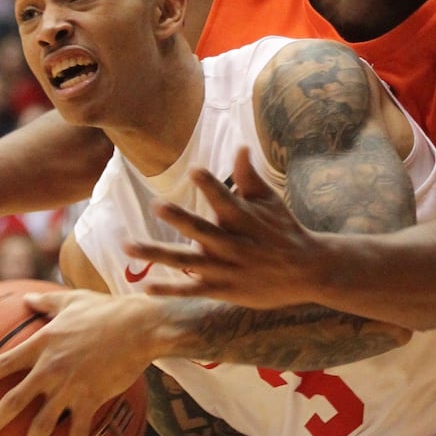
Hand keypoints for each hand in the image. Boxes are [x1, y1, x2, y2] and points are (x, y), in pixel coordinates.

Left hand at [0, 287, 156, 435]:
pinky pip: (79, 431)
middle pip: (14, 401)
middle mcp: (50, 369)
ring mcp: (70, 387)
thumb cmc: (107, 310)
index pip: (5, 363)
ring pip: (42, 424)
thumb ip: (47, 302)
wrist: (138, 327)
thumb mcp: (73, 300)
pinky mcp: (91, 399)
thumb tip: (27, 298)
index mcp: (43, 344)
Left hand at [135, 147, 325, 308]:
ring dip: (157, 253)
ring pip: (187, 262)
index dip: (210, 185)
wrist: (307, 270)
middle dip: (181, 218)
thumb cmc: (284, 229)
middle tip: (158, 205)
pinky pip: (192, 290)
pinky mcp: (223, 289)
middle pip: (202, 231)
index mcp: (243, 219)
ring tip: (128, 245)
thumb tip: (239, 146)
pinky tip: (145, 287)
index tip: (194, 170)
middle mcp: (232, 244)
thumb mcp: (270, 200)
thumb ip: (248, 176)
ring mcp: (225, 269)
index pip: (224, 199)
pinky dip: (170, 289)